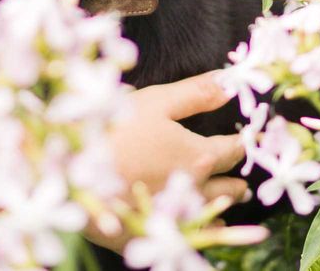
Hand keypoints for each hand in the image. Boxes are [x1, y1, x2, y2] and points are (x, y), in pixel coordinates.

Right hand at [89, 71, 246, 250]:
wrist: (72, 174)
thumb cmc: (113, 129)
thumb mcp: (156, 101)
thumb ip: (196, 93)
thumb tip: (230, 82)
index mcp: (197, 157)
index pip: (231, 150)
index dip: (241, 144)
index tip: (247, 141)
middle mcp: (193, 190)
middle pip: (227, 188)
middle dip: (236, 181)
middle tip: (241, 181)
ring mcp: (174, 217)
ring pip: (210, 214)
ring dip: (222, 205)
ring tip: (229, 201)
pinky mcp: (152, 235)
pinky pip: (186, 237)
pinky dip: (199, 229)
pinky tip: (198, 225)